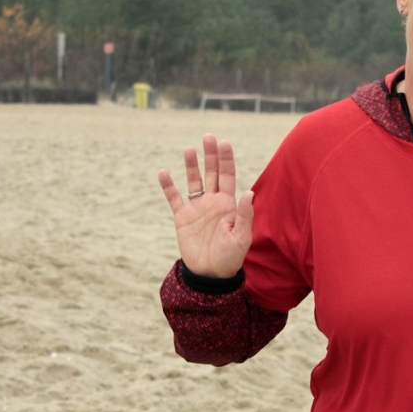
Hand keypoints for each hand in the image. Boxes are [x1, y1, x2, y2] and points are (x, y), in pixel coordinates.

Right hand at [158, 133, 253, 277]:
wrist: (211, 274)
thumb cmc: (231, 256)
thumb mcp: (242, 237)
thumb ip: (244, 215)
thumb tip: (249, 192)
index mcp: (229, 204)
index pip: (228, 176)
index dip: (226, 159)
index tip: (224, 143)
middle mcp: (213, 202)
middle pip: (212, 173)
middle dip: (210, 155)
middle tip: (208, 137)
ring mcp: (197, 208)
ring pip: (193, 181)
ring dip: (191, 166)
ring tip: (190, 149)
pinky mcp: (182, 218)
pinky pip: (174, 198)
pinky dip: (168, 186)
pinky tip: (163, 172)